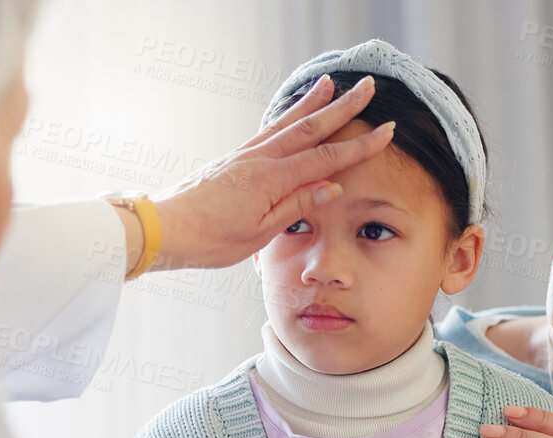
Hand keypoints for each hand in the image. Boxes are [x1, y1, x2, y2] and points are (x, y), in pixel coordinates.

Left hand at [144, 74, 394, 271]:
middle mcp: (260, 159)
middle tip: (367, 88)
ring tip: (330, 84)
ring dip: (312, 103)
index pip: (326, 158)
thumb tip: (332, 186)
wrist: (167, 229)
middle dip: (342, 108)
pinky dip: (286, 117)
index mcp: (272, 179)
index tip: (385, 132)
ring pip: (287, 123)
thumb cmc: (209, 238)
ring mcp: (246, 155)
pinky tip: (291, 114)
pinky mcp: (234, 158)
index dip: (359, 146)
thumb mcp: (260, 232)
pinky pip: (268, 131)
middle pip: (310, 127)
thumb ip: (297, 205)